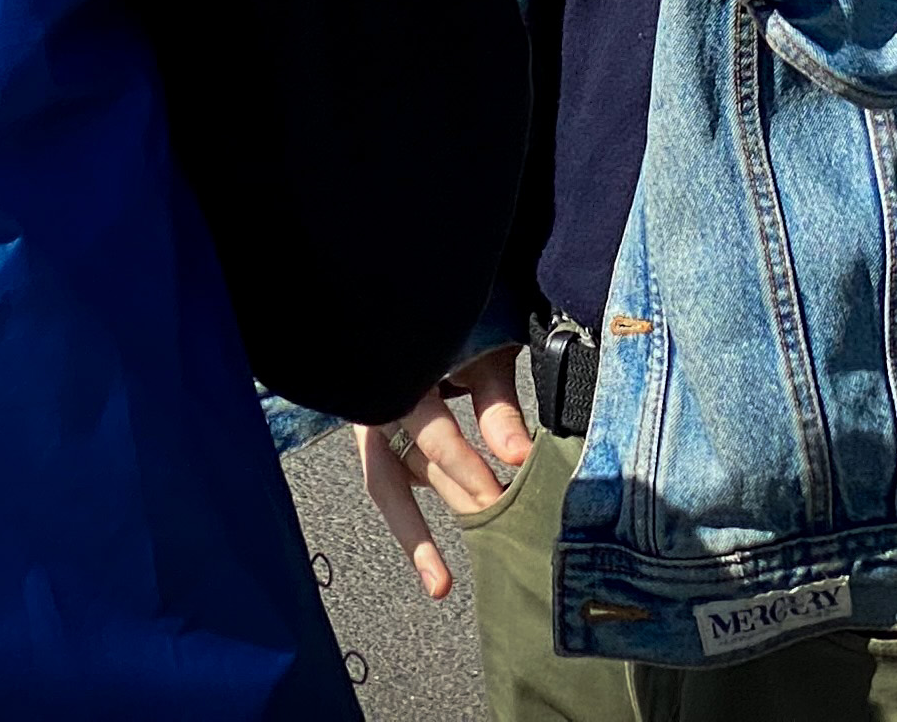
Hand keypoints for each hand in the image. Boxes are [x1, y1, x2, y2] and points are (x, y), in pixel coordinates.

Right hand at [358, 344, 529, 599]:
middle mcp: (379, 405)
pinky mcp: (383, 445)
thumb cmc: (455, 326)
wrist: (404, 310)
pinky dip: (413, 525)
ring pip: (399, 485)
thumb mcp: (481, 356)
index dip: (465, 465)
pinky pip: (396, 486)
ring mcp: (376, 428)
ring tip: (440, 585)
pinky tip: (436, 568)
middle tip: (501, 533)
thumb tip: (520, 459)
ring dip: (418, 537)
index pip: (432, 432)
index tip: (498, 496)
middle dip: (462, 498)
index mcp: (400, 376)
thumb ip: (497, 406)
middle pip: (418, 464)